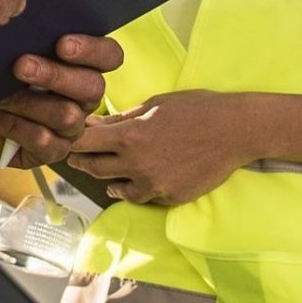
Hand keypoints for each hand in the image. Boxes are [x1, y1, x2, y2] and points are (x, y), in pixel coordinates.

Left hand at [0, 34, 124, 167]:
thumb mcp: (2, 31)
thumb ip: (22, 8)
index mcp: (78, 60)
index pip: (109, 55)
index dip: (94, 49)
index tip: (61, 42)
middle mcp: (78, 91)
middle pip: (94, 87)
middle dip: (57, 76)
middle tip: (21, 65)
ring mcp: (66, 124)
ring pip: (72, 117)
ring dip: (34, 103)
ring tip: (2, 93)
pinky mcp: (47, 150)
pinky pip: (51, 145)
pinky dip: (21, 128)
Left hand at [67, 90, 260, 206]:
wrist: (236, 130)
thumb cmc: (197, 109)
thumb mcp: (155, 105)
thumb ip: (122, 119)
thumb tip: (94, 125)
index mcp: (131, 136)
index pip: (83, 142)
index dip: (70, 140)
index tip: (65, 138)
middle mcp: (138, 164)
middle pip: (94, 168)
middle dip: (81, 160)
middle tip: (75, 156)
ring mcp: (155, 184)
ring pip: (116, 188)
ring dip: (106, 179)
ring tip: (102, 171)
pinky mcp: (170, 197)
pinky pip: (143, 196)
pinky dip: (135, 189)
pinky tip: (132, 182)